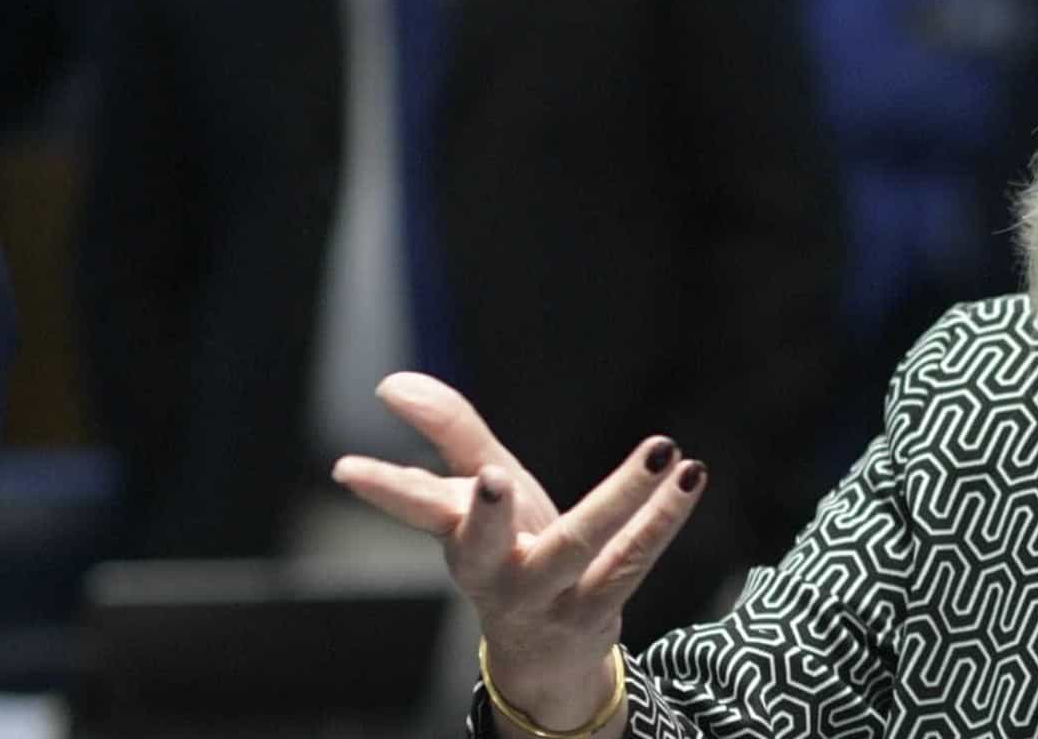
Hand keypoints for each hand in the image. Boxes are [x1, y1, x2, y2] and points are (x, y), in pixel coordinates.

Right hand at [332, 372, 706, 732]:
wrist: (545, 654)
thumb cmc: (507, 553)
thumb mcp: (476, 496)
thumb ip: (447, 435)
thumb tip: (394, 383)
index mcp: (460, 542)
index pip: (420, 509)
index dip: (388, 490)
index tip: (349, 469)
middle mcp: (497, 573)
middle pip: (485, 548)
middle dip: (484, 517)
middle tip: (491, 480)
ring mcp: (549, 594)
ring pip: (582, 546)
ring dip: (620, 499)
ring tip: (658, 451)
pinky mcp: (600, 606)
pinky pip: (635, 558)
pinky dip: (665, 516)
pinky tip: (688, 475)